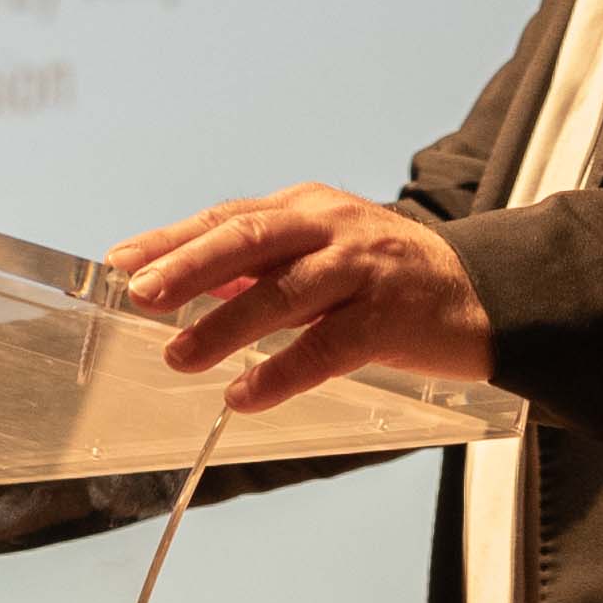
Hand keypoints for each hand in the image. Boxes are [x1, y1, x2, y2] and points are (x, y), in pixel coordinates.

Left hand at [109, 186, 492, 413]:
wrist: (482, 292)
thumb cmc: (386, 275)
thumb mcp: (322, 252)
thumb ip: (260, 264)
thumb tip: (183, 281)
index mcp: (307, 208)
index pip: (227, 216)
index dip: (171, 239)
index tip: (120, 262)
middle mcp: (331, 228)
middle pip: (249, 238)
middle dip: (189, 266)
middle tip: (141, 296)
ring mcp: (363, 268)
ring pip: (284, 291)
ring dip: (226, 324)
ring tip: (180, 355)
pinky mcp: (389, 316)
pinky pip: (326, 347)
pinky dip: (281, 372)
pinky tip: (245, 395)